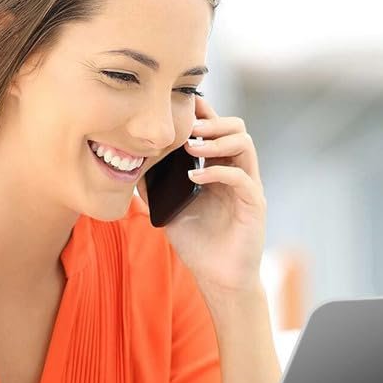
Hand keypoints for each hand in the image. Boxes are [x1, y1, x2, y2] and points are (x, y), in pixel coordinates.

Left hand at [137, 96, 266, 293]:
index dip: (204, 113)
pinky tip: (195, 177)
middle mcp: (237, 173)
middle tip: (188, 127)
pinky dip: (218, 172)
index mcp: (219, 169)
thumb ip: (154, 185)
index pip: (217, 130)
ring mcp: (247, 187)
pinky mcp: (253, 205)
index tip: (182, 104)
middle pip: (237, 128)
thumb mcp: (168, 208)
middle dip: (212, 121)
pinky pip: (241, 178)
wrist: (218, 278)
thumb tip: (129, 163)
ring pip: (244, 145)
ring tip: (190, 148)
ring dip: (216, 140)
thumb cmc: (197, 244)